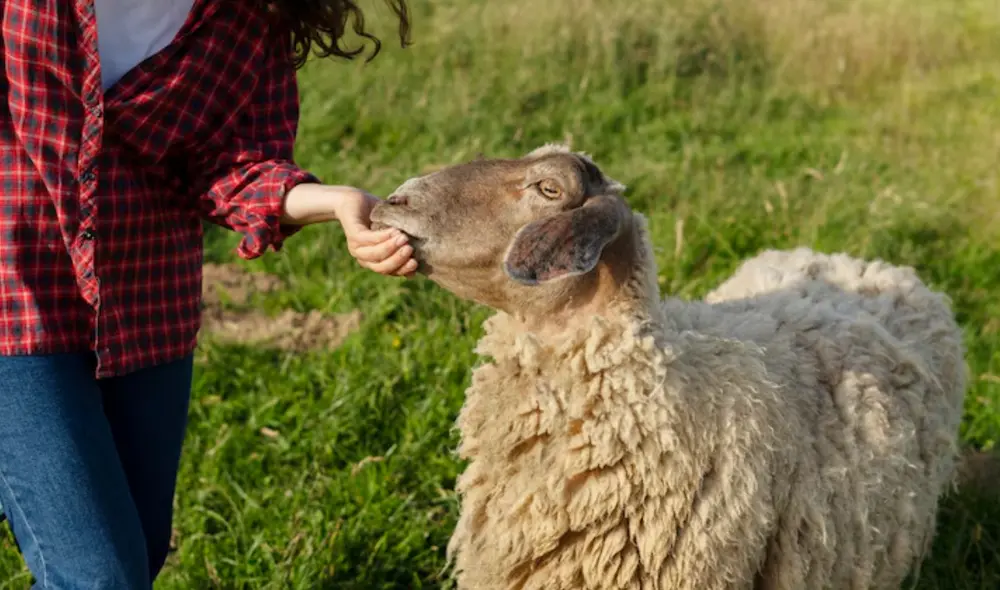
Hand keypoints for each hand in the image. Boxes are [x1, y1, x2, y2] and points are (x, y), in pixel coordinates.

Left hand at [281, 183, 416, 276]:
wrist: (352, 200)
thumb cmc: (377, 216)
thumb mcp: (393, 230)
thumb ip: (402, 243)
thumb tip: (419, 260)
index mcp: (374, 261)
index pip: (390, 271)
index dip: (403, 270)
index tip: (416, 263)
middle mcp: (364, 258)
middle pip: (382, 267)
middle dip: (398, 260)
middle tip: (411, 249)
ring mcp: (356, 247)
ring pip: (375, 255)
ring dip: (391, 248)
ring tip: (404, 238)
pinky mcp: (353, 234)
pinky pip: (369, 239)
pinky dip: (383, 236)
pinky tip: (394, 230)